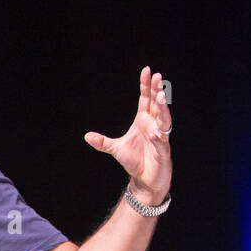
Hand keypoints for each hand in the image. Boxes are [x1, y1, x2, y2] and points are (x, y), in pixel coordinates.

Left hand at [84, 67, 171, 204]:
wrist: (144, 179)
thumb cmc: (135, 161)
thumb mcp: (115, 149)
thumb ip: (102, 142)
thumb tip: (86, 136)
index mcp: (143, 120)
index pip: (146, 99)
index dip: (146, 85)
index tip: (147, 70)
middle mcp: (153, 125)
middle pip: (157, 104)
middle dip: (158, 91)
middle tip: (158, 77)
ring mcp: (160, 137)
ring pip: (164, 119)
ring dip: (163, 108)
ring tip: (161, 97)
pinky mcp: (163, 151)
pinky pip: (162, 142)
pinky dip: (159, 137)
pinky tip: (156, 133)